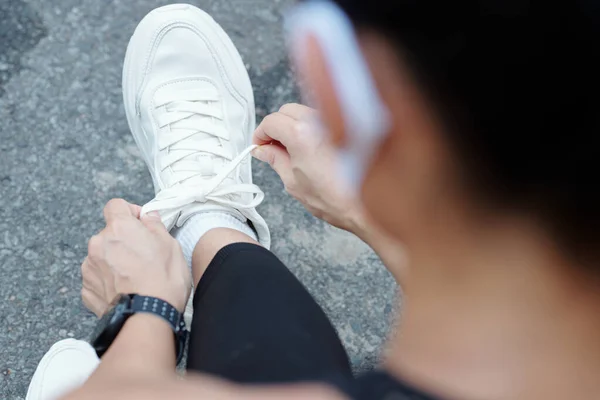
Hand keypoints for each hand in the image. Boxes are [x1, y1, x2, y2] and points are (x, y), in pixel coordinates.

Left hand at [81, 199, 190, 315]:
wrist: (147, 318)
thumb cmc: (163, 281)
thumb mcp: (171, 246)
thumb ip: (156, 226)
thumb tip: (149, 217)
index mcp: (119, 228)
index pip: (116, 205)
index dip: (129, 212)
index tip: (141, 223)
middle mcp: (98, 243)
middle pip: (109, 233)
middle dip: (124, 240)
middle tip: (144, 256)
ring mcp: (89, 268)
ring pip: (102, 256)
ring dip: (115, 261)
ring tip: (135, 277)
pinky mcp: (87, 289)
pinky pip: (97, 278)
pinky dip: (109, 281)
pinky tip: (126, 290)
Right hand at [252, 103, 361, 231]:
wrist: (364, 206)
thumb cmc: (333, 198)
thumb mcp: (293, 181)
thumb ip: (275, 159)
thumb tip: (263, 151)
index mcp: (300, 134)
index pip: (271, 121)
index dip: (261, 133)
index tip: (259, 144)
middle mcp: (318, 122)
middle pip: (286, 111)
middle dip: (276, 126)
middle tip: (271, 147)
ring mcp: (333, 123)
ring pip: (304, 113)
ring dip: (293, 126)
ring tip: (291, 150)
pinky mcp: (346, 128)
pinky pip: (320, 120)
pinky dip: (309, 129)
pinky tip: (308, 149)